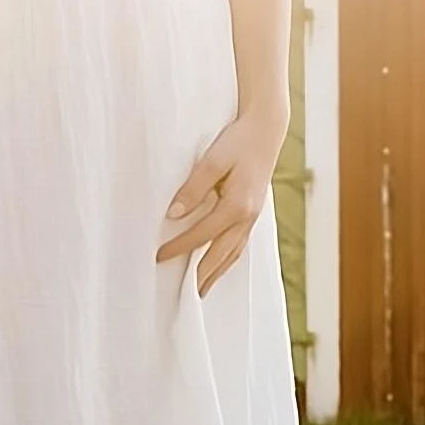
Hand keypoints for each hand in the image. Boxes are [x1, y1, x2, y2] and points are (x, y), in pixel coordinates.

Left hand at [155, 106, 285, 295]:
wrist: (266, 130)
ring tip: (201, 290)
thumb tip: (174, 214)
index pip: (201, 235)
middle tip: (183, 294)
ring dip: (216, 273)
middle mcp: (248, 216)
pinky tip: (220, 266)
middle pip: (220, 254)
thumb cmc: (238, 141)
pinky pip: (240, 244)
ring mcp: (253, 217)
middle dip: (201, 274)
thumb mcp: (212, 160)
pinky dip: (228, 260)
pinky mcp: (254, 213)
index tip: (158, 257)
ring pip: (233, 253)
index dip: (179, 247)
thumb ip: (193, 187)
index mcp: (237, 205)